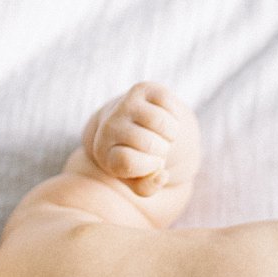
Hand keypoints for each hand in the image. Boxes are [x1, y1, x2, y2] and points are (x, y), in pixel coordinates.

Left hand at [84, 82, 199, 196]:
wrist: (131, 124)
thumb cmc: (137, 157)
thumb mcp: (138, 179)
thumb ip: (147, 188)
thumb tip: (162, 176)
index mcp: (103, 151)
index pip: (127, 161)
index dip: (147, 167)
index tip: (148, 165)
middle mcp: (108, 125)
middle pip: (149, 143)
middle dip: (162, 151)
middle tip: (157, 150)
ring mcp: (124, 104)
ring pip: (161, 123)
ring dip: (170, 134)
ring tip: (163, 137)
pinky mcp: (141, 89)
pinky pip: (168, 103)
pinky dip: (173, 115)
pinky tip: (165, 120)